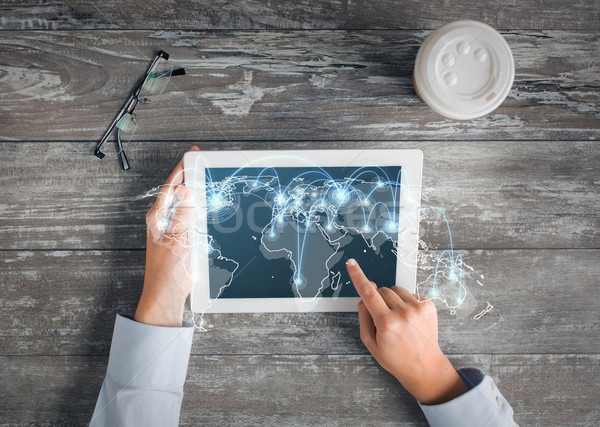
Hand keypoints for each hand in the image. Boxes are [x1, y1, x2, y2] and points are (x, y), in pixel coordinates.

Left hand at [134, 146, 198, 326]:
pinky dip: (201, 210)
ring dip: (198, 194)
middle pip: (179, 192)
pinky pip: (193, 218)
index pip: (170, 186)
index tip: (192, 157)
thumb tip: (185, 191)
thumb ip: (182, 215)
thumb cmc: (166, 272)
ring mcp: (173, 229)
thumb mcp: (176, 240)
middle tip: (204, 165)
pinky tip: (210, 208)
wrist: (167, 294)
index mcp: (158, 217)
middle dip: (191, 178)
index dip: (182, 170)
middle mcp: (164, 220)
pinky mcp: (182, 239)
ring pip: (187, 205)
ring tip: (209, 182)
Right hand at [346, 258, 468, 404]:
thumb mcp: (370, 342)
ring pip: (395, 290)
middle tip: (383, 318)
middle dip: (378, 299)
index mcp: (387, 323)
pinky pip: (410, 294)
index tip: (351, 263)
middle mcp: (404, 313)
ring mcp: (419, 308)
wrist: (425, 367)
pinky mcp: (429, 306)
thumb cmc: (395, 358)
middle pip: (382, 290)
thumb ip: (364, 316)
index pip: (368, 293)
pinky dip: (406, 303)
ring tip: (398, 319)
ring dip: (392, 300)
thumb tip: (364, 296)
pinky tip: (409, 319)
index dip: (358, 276)